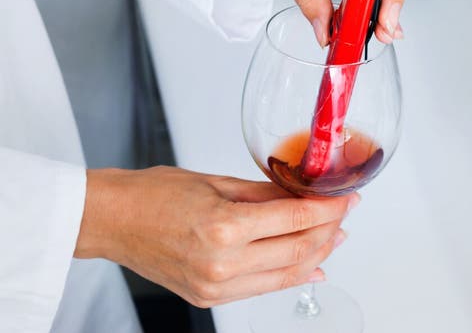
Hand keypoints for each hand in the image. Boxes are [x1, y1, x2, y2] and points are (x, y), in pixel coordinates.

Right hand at [75, 166, 355, 306]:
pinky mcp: (210, 297)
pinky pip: (263, 288)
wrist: (115, 221)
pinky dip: (291, 276)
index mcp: (224, 227)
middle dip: (330, 231)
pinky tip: (311, 266)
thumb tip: (301, 195)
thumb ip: (264, 192)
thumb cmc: (155, 194)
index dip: (329, 209)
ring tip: (335, 236)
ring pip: (286, 274)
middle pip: (297, 250)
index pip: (295, 220)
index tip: (348, 198)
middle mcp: (223, 264)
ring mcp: (216, 287)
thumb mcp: (216, 181)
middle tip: (346, 213)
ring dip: (317, 255)